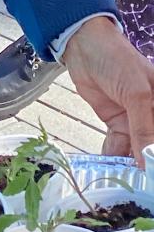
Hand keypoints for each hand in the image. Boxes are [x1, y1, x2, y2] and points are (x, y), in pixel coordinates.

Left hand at [64, 17, 153, 166]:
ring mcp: (135, 118)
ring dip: (128, 163)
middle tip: (137, 183)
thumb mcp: (137, 94)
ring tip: (122, 181)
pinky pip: (118, 144)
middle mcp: (153, 112)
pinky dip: (113, 155)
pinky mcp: (117, 121)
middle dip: (145, 162)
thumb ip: (144, 127)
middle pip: (151, 143)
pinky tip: (108, 168)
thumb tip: (149, 160)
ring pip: (136, 147)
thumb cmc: (117, 60)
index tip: (151, 176)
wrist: (83, 48)